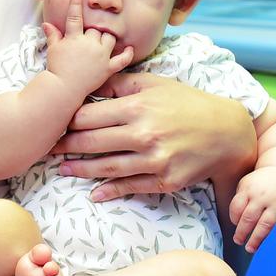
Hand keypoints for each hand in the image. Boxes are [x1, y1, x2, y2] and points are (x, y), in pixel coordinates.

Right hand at [43, 0, 134, 96]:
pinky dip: (127, 54)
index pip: (75, 17)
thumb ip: (53, 35)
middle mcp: (90, 44)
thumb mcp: (53, 50)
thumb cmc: (56, 69)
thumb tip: (46, 24)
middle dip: (92, 32)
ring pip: (109, 39)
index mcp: (75, 38)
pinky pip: (122, 59)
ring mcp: (100, 56)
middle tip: (86, 40)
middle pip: (96, 29)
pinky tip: (130, 48)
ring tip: (101, 43)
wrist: (63, 89)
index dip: (75, 4)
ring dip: (106, 39)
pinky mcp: (107, 68)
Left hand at [51, 73, 256, 201]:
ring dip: (80, 170)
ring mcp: (154, 160)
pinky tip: (94, 193)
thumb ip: (120, 83)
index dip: (68, 121)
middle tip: (48, 148)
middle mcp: (144, 134)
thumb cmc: (187, 103)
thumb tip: (90, 81)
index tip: (55, 123)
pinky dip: (110, 191)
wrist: (227, 132)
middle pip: (92, 142)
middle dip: (66, 146)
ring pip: (106, 167)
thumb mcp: (155, 84)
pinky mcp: (165, 180)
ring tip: (62, 169)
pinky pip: (131, 187)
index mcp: (138, 107)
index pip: (89, 116)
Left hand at [229, 168, 275, 251]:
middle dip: (242, 232)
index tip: (235, 223)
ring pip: (266, 224)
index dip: (234, 218)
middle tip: (238, 241)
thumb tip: (237, 223)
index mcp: (249, 190)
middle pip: (249, 217)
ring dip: (257, 239)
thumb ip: (239, 201)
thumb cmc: (260, 184)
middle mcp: (263, 197)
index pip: (237, 207)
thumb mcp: (246, 184)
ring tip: (250, 249)